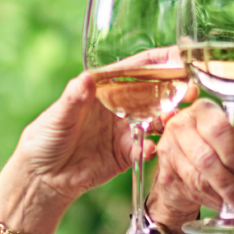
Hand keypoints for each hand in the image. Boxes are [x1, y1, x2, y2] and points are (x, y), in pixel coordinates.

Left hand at [0, 48, 193, 233]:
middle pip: (154, 93)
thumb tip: (86, 80)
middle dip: (174, 90)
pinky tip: (151, 149)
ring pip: (156, 120)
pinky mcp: (127, 154)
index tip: (181, 57)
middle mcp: (119, 106)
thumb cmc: (45, 138)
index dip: (160, 62)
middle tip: (191, 90)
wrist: (42, 177)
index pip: (137, 69)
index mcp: (105, 88)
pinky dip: (152, 148)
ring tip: (177, 120)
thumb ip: (75, 98)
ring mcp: (125, 130)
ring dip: (169, 119)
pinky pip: (146, 149)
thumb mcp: (59, 115)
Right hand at [148, 101, 233, 230]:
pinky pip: (190, 190)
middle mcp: (181, 125)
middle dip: (230, 183)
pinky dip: (211, 201)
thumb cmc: (213, 149)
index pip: (219, 130)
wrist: (182, 167)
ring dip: (222, 196)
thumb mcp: (231, 142)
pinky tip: (222, 204)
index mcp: (203, 111)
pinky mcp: (163, 171)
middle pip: (206, 159)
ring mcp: (168, 148)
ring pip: (198, 179)